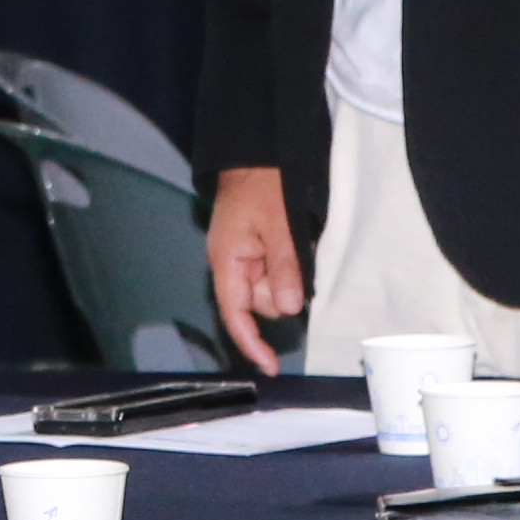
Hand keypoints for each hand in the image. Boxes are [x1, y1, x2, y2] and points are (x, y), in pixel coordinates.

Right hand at [206, 165, 305, 374]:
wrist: (255, 153)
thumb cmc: (262, 182)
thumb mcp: (278, 224)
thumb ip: (283, 267)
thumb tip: (289, 308)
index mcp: (226, 261)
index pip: (235, 314)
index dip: (251, 343)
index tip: (270, 367)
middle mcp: (231, 265)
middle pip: (258, 303)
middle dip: (280, 290)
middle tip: (292, 253)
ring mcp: (243, 258)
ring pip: (271, 289)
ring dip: (287, 275)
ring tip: (291, 238)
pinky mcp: (256, 250)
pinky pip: (274, 271)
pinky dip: (286, 265)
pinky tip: (290, 242)